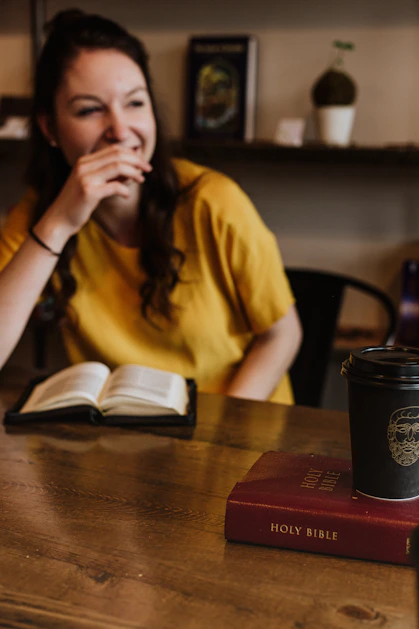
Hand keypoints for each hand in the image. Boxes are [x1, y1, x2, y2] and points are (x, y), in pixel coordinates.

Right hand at [36, 146, 151, 243]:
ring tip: (142, 180)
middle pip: (117, 155)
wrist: (59, 219)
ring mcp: (85, 178)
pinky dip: (125, 190)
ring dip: (133, 173)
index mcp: (84, 161)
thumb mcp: (93, 185)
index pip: (113, 149)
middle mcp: (83, 166)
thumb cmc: (78, 204)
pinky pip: (115, 186)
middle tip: (148, 169)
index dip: (131, 154)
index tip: (143, 162)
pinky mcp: (88, 192)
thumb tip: (133, 172)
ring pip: (118, 167)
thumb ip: (110, 177)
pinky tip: (126, 196)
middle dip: (136, 161)